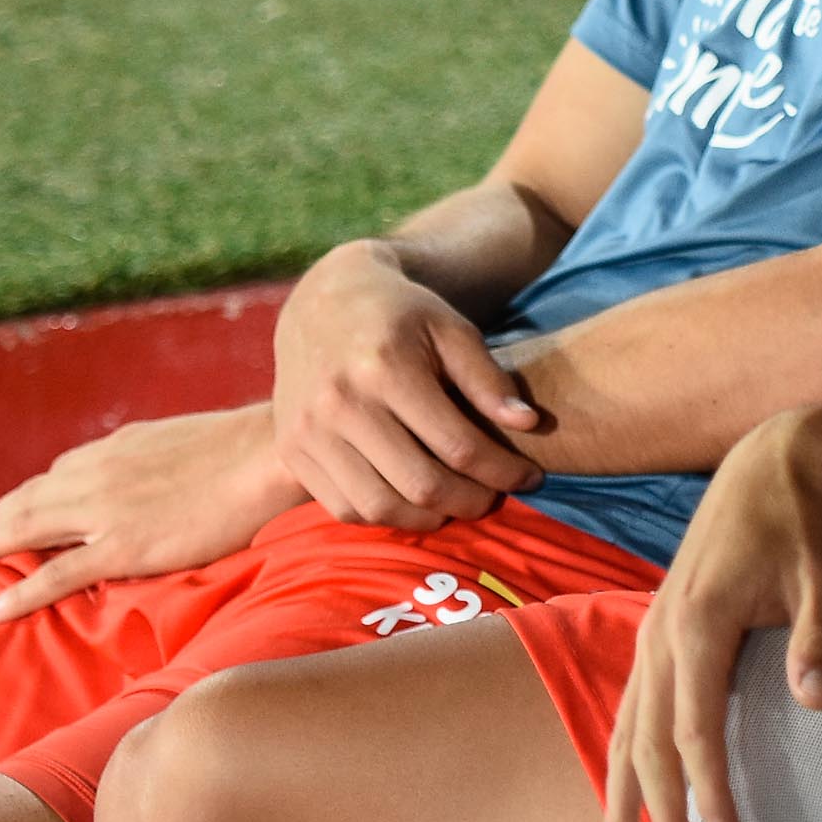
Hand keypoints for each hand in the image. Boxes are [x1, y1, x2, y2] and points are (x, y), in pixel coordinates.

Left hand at [0, 402, 301, 623]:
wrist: (263, 456)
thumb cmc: (242, 447)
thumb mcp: (183, 439)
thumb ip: (152, 456)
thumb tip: (147, 469)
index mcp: (116, 448)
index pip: (58, 474)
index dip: (28, 496)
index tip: (7, 510)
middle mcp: (97, 474)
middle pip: (28, 500)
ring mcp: (104, 511)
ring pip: (26, 530)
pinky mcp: (120, 546)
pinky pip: (55, 575)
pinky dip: (17, 594)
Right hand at [271, 239, 546, 527]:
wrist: (322, 303)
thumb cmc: (401, 316)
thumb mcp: (451, 329)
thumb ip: (489, 379)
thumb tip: (529, 425)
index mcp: (386, 368)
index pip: (458, 444)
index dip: (502, 470)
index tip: (530, 476)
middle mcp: (340, 403)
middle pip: (420, 484)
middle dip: (471, 501)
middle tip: (495, 498)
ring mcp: (309, 432)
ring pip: (379, 506)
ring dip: (429, 518)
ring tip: (456, 503)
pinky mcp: (292, 451)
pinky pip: (344, 507)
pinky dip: (385, 515)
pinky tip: (413, 501)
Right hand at [601, 408, 821, 821]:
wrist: (769, 464)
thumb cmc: (802, 524)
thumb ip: (820, 639)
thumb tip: (818, 703)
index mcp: (698, 623)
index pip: (694, 727)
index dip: (707, 788)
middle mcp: (659, 632)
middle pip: (648, 743)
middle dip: (659, 816)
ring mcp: (650, 631)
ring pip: (626, 730)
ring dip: (624, 798)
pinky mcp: (655, 629)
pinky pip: (630, 707)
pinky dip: (625, 758)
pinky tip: (624, 794)